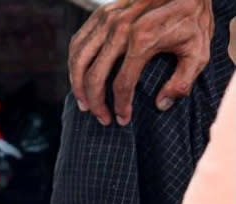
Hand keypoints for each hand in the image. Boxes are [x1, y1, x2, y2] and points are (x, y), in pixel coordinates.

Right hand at [69, 0, 213, 125]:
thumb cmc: (192, 21)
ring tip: (84, 104)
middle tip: (101, 118)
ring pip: (79, 60)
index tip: (122, 120)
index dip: (120, 106)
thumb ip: (182, 82)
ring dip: (77, 86)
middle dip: (95, 103)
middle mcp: (120, 29)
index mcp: (143, 40)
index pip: (122, 84)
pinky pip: (77, 43)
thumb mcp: (199, 52)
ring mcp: (107, 19)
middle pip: (94, 76)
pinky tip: (80, 79)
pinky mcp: (101, 13)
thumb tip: (160, 105)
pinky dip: (74, 64)